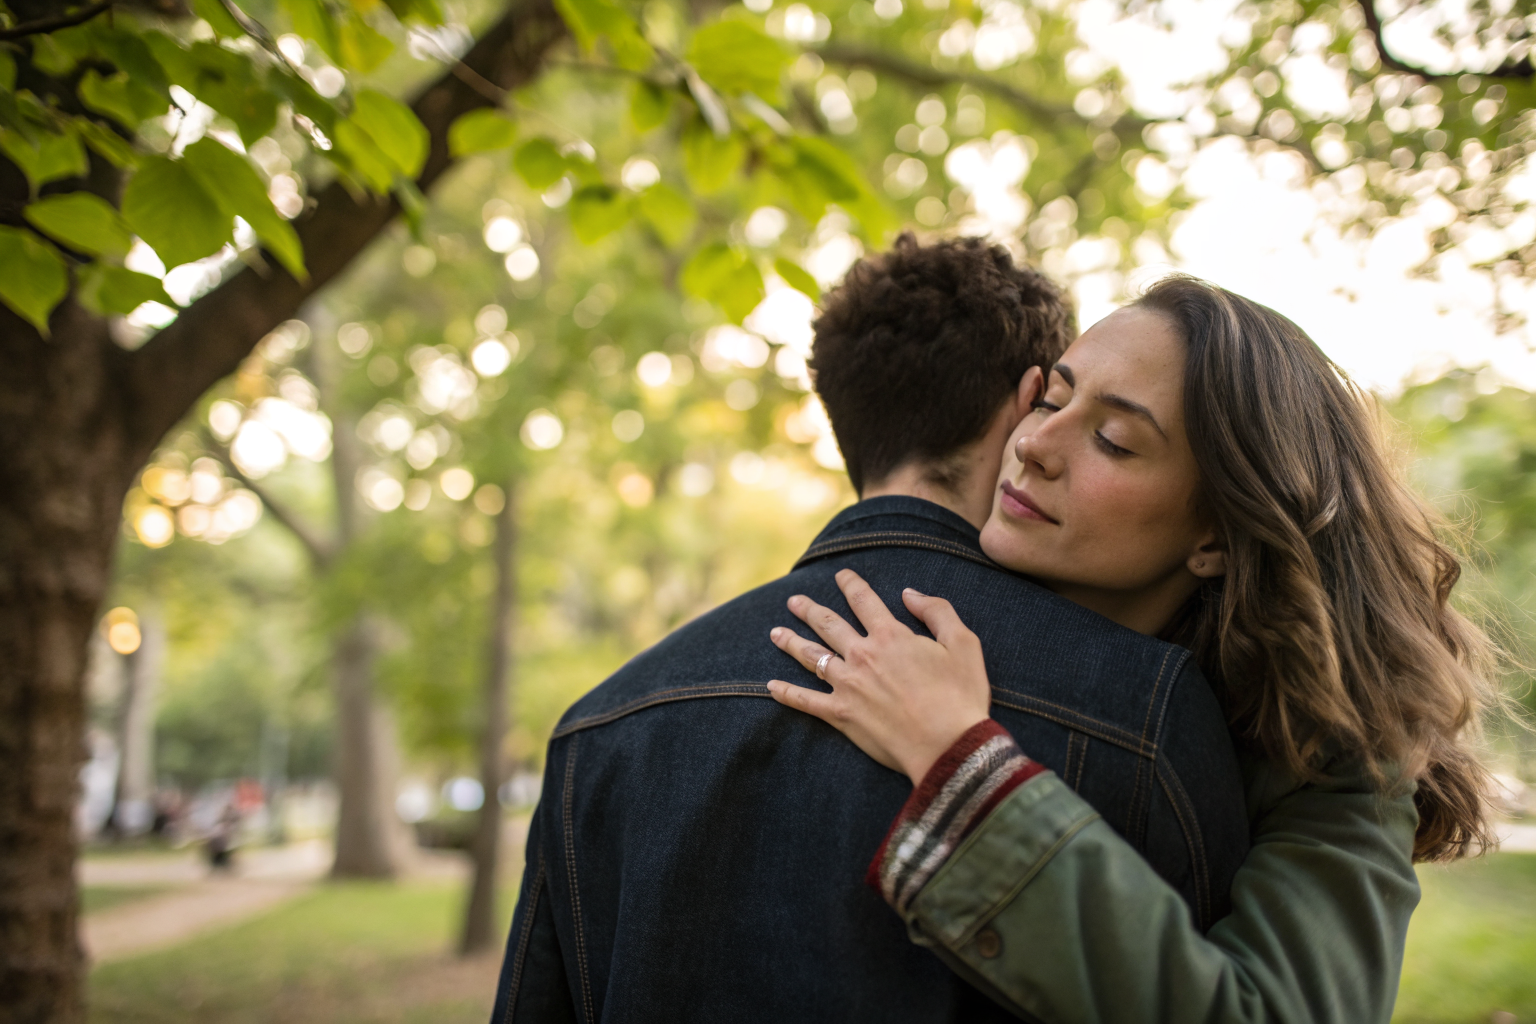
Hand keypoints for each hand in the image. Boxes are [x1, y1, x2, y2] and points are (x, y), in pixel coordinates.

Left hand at [767, 568, 991, 783]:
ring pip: (811, 656)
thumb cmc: (961, 696)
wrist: (948, 746)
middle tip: (793, 601)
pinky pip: (805, 701)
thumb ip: (937, 611)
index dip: (851, 584)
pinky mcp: (841, 715)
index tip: (841, 575)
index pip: (864, 600)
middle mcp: (863, 655)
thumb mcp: (963, 643)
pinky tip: (770, 686)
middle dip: (809, 610)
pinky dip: (786, 693)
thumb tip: (909, 593)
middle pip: (828, 624)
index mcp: (891, 636)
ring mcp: (848, 685)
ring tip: (775, 633)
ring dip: (791, 642)